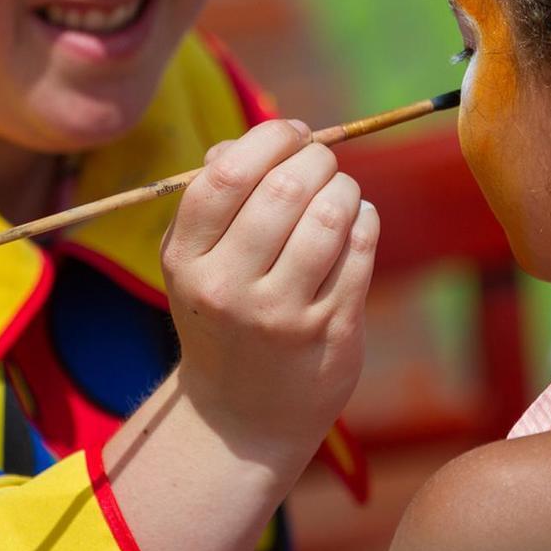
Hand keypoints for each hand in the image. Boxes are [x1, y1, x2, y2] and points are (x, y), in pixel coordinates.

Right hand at [160, 119, 378, 465]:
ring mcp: (280, 314)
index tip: (291, 133)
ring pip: (330, 216)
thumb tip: (257, 138)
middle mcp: (227, 287)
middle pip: (285, 188)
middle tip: (323, 161)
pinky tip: (355, 223)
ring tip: (340, 192)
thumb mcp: (197, 261)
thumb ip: (218, 194)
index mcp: (186, 259)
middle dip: (317, 159)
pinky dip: (365, 221)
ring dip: (345, 188)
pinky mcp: (329, 330)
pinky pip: (360, 249)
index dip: (269, 138)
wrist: (240, 416)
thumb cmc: (223, 313)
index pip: (227, 174)